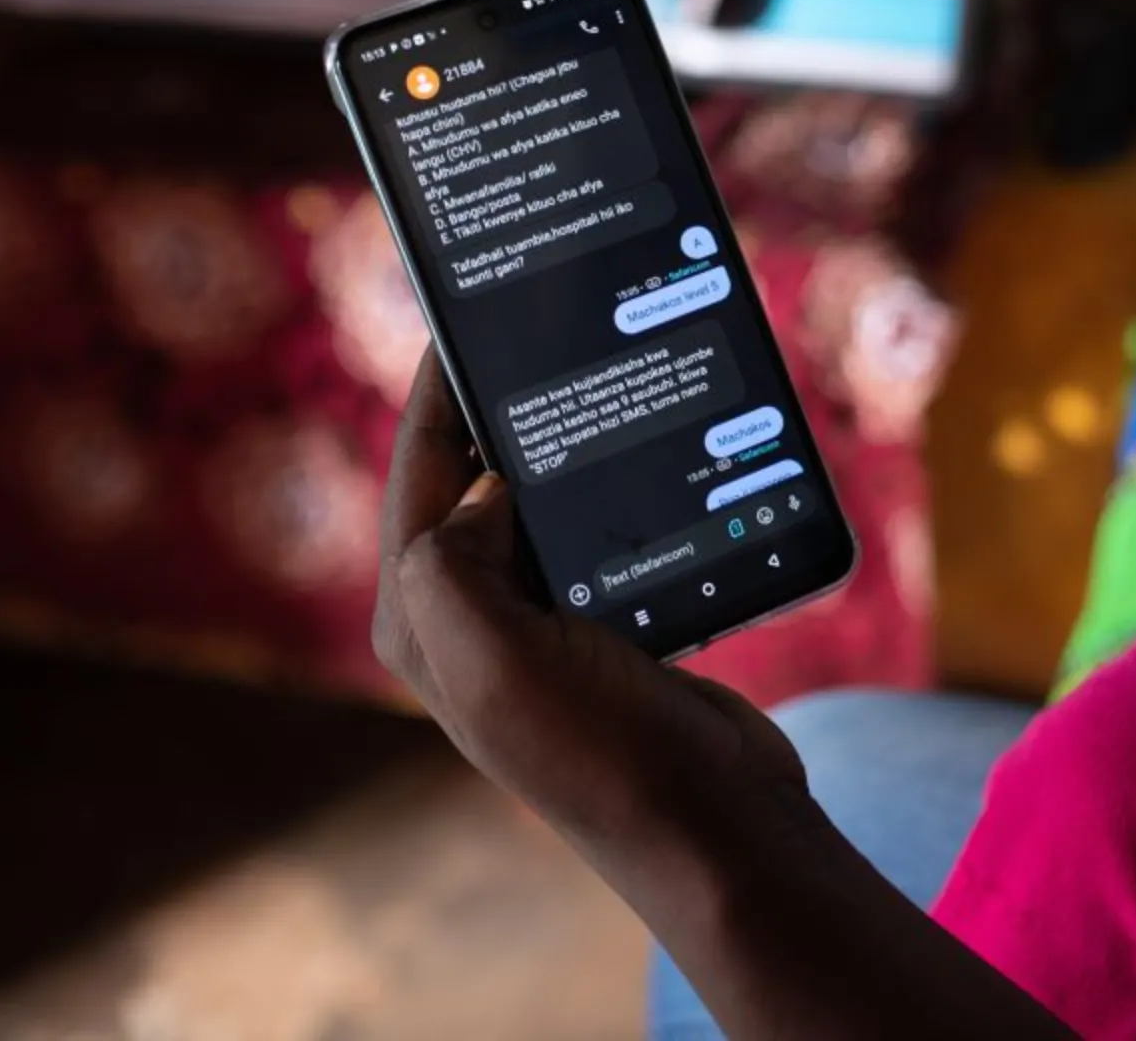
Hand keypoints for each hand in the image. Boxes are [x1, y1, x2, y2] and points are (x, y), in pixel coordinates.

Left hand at [375, 351, 1076, 1040]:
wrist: (713, 827)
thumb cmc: (601, 751)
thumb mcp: (497, 660)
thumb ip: (451, 565)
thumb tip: (484, 483)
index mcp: (425, 617)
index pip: (422, 472)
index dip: (442, 386)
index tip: (471, 309)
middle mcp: (471, 619)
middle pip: (478, 478)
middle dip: (506, 404)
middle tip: (551, 324)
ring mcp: (542, 624)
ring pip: (546, 499)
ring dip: (571, 443)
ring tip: (607, 370)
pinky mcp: (608, 627)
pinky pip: (603, 532)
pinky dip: (623, 486)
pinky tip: (658, 448)